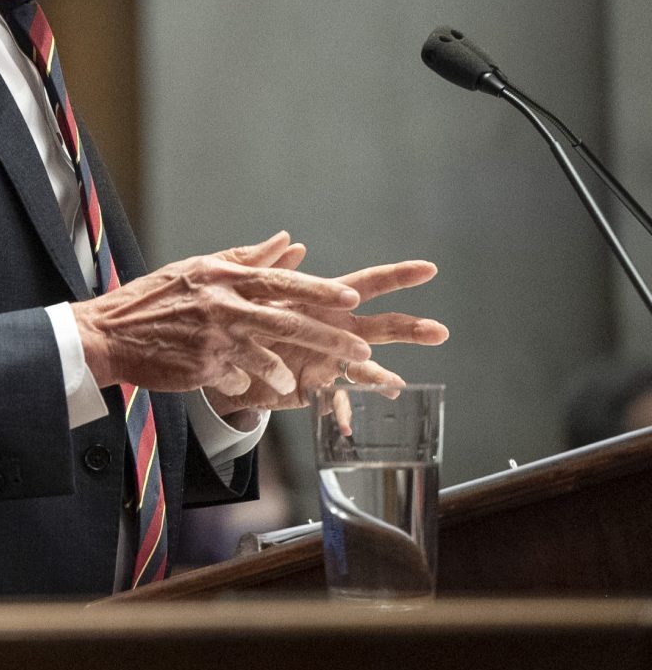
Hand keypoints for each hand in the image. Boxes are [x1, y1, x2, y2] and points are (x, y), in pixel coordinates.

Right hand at [71, 233, 369, 398]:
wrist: (108, 333)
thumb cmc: (154, 300)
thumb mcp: (197, 270)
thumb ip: (246, 259)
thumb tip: (290, 242)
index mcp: (220, 276)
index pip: (279, 280)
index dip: (318, 289)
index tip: (350, 296)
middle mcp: (219, 304)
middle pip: (287, 320)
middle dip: (329, 338)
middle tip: (361, 351)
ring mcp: (212, 337)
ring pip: (269, 356)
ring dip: (288, 369)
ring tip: (298, 378)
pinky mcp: (203, 366)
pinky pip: (241, 377)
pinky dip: (250, 380)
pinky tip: (252, 383)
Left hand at [199, 250, 448, 426]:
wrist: (229, 355)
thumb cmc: (249, 316)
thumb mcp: (259, 290)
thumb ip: (277, 270)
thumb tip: (294, 244)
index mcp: (327, 302)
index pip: (368, 284)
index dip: (398, 276)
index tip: (429, 269)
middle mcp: (338, 331)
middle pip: (381, 327)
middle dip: (410, 328)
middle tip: (440, 331)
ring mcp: (331, 360)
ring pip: (365, 368)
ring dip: (381, 377)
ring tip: (395, 385)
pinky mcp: (316, 386)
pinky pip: (335, 401)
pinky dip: (342, 412)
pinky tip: (347, 425)